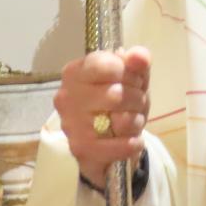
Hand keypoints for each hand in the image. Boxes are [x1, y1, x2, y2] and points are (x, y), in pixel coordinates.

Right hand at [53, 47, 151, 189]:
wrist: (109, 138)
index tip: (131, 79)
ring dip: (137, 120)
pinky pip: (121, 145)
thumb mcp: (133, 76)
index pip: (108, 66)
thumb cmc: (121, 99)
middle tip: (135, 102)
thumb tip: (139, 57)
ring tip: (132, 120)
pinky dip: (134, 143)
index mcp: (75, 72)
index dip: (129, 73)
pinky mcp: (82, 149)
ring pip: (122, 119)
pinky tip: (132, 139)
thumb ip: (138, 61)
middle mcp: (66, 97)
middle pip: (117, 94)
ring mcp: (71, 125)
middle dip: (137, 98)